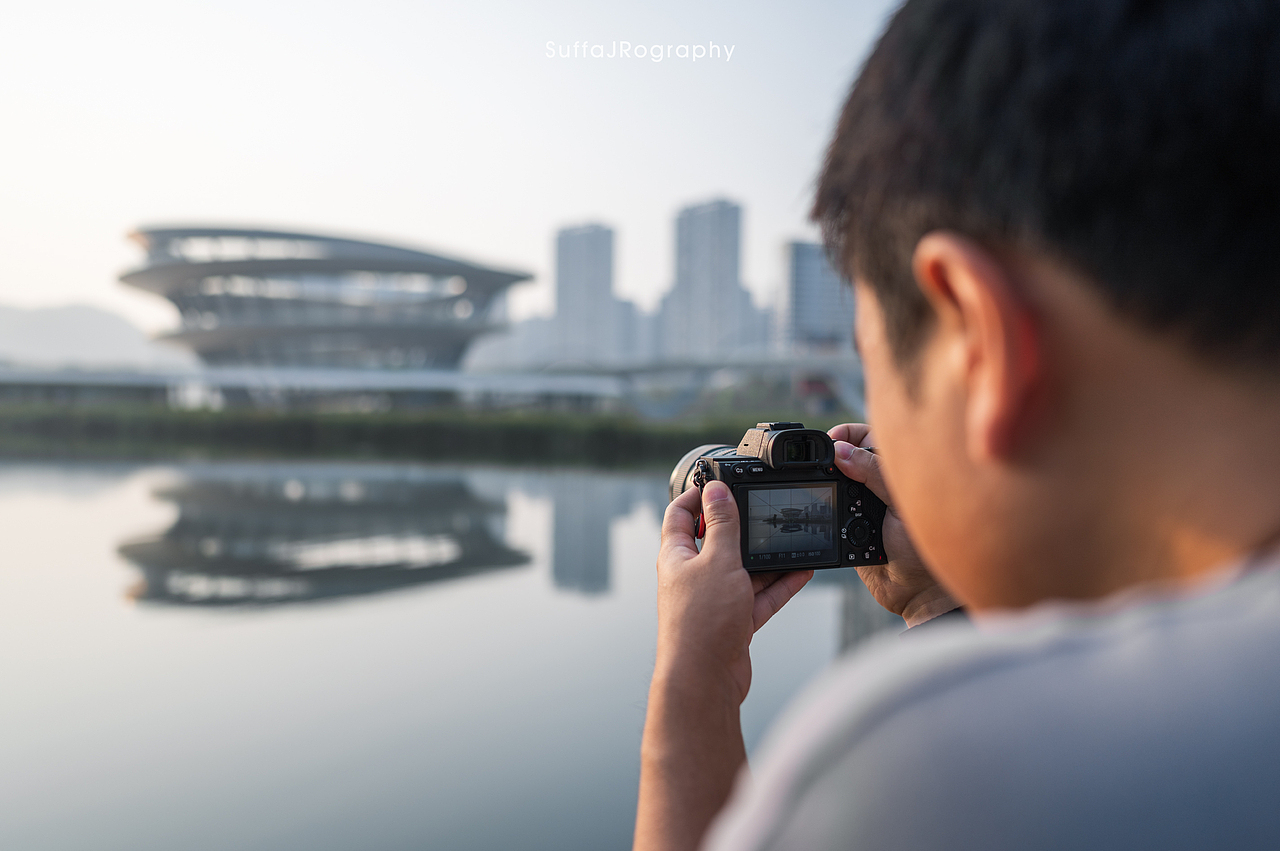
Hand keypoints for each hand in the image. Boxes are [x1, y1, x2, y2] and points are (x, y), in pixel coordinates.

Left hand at [656, 480, 813, 701]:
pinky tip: (801, 573)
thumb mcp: (717, 561)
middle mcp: (692, 577)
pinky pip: (759, 597)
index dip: (697, 495)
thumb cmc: (700, 623)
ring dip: (768, 559)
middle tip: (764, 511)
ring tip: (793, 541)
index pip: (680, 515)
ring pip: (743, 570)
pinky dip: (779, 585)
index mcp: (676, 557)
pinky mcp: (733, 622)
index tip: (720, 482)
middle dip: (742, 527)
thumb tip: (716, 489)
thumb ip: (722, 524)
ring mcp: (713, 600)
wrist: (704, 682)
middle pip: (717, 542)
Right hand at [829, 423, 959, 626]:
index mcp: (899, 473)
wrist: (914, 594)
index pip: (871, 438)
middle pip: (849, 456)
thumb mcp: (900, 505)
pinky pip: (830, 507)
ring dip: (827, 480)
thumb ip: (873, 473)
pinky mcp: (848, 525)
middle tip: (824, 460)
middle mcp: (880, 485)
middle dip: (834, 454)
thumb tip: (841, 451)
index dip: (850, 434)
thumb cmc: (924, 549)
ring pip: (836, 480)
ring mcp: (864, 505)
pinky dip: (825, 504)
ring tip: (821, 480)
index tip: (834, 440)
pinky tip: (824, 503)